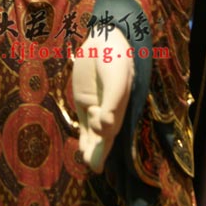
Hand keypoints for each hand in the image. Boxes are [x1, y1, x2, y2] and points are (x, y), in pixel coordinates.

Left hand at [72, 28, 133, 171]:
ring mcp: (97, 105)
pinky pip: (84, 122)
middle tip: (94, 168)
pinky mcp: (84, 100)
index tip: (100, 147)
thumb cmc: (114, 57)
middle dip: (100, 152)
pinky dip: (84, 136)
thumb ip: (113, 101)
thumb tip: (106, 126)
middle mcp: (111, 108)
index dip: (107, 141)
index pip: (115, 128)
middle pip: (106, 135)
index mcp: (122, 104)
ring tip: (87, 162)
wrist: (103, 38)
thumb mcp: (116, 78)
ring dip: (91, 148)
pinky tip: (82, 150)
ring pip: (94, 133)